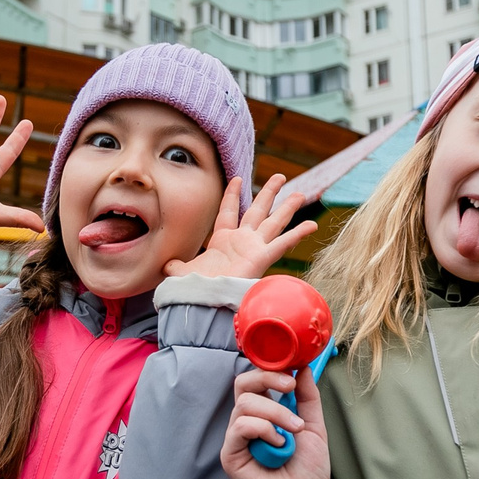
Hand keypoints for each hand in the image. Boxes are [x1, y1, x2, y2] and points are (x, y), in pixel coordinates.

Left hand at [166, 172, 318, 279]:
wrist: (207, 301)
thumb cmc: (198, 289)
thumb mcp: (184, 272)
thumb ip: (177, 266)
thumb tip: (166, 265)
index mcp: (224, 240)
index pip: (230, 211)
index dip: (233, 195)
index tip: (238, 179)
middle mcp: (243, 241)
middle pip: (259, 210)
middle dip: (269, 193)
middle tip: (280, 176)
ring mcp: (255, 248)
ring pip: (274, 222)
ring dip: (287, 207)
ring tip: (300, 193)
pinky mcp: (262, 257)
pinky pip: (283, 243)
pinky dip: (298, 234)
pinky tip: (312, 224)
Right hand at [221, 365, 330, 478]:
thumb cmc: (307, 471)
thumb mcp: (314, 427)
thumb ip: (307, 397)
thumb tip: (302, 367)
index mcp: (265, 413)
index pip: (256, 379)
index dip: (270, 369)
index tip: (293, 371)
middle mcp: (247, 422)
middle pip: (242, 383)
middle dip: (268, 378)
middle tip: (290, 387)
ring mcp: (237, 438)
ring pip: (246, 404)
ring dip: (275, 413)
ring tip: (292, 432)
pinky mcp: (231, 454)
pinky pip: (240, 427)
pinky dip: (264, 430)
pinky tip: (278, 445)